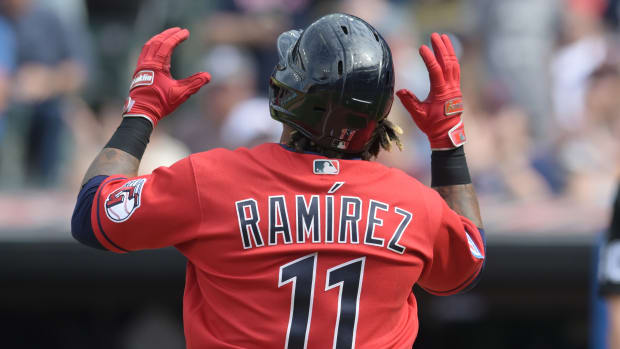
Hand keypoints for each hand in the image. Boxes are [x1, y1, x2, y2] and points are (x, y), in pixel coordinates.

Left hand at [123, 27, 210, 126]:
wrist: (142, 112)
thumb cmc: (160, 103)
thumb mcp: (181, 93)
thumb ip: (195, 83)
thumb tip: (208, 76)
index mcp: (157, 65)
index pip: (167, 45)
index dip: (177, 37)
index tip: (186, 32)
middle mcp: (147, 62)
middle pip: (158, 41)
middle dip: (168, 34)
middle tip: (179, 30)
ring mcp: (141, 66)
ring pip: (149, 45)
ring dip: (159, 38)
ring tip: (168, 35)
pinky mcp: (139, 71)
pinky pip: (145, 52)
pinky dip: (151, 45)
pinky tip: (156, 48)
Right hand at [396, 33, 465, 149]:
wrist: (447, 134)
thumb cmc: (432, 125)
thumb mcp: (418, 115)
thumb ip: (409, 102)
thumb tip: (399, 91)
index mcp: (441, 92)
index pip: (435, 70)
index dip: (429, 58)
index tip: (422, 47)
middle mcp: (450, 87)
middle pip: (447, 62)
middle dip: (441, 48)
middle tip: (434, 35)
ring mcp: (455, 87)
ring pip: (454, 64)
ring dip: (448, 50)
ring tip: (443, 37)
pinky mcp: (456, 88)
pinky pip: (456, 69)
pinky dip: (452, 58)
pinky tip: (448, 52)